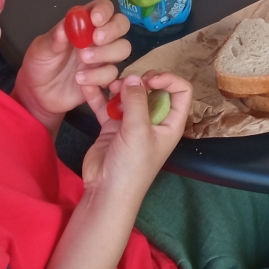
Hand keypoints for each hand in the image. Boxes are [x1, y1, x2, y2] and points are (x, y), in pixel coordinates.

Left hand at [13, 0, 130, 126]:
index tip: (95, 19)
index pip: (103, 8)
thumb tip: (64, 28)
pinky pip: (112, 75)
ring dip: (105, 54)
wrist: (38, 94)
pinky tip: (81, 81)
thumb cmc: (40, 65)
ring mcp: (103, 58)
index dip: (104, 10)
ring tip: (82, 61)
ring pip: (122, 49)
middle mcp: (97, 38)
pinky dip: (98, 78)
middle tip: (95, 39)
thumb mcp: (40, 49)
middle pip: (121, 25)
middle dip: (112, 30)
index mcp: (83, 24)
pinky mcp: (104, 78)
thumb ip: (53, 39)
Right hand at [78, 72, 190, 198]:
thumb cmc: (131, 166)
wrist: (106, 191)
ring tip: (110, 86)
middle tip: (126, 83)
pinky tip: (88, 86)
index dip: (168, 80)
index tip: (149, 79)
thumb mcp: (138, 131)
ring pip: (130, 95)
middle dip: (141, 81)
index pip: (181, 91)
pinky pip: (107, 105)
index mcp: (170, 123)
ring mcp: (132, 123)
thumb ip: (136, 102)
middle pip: (154, 89)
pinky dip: (99, 95)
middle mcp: (154, 120)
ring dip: (120, 86)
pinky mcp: (112, 126)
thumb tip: (134, 77)